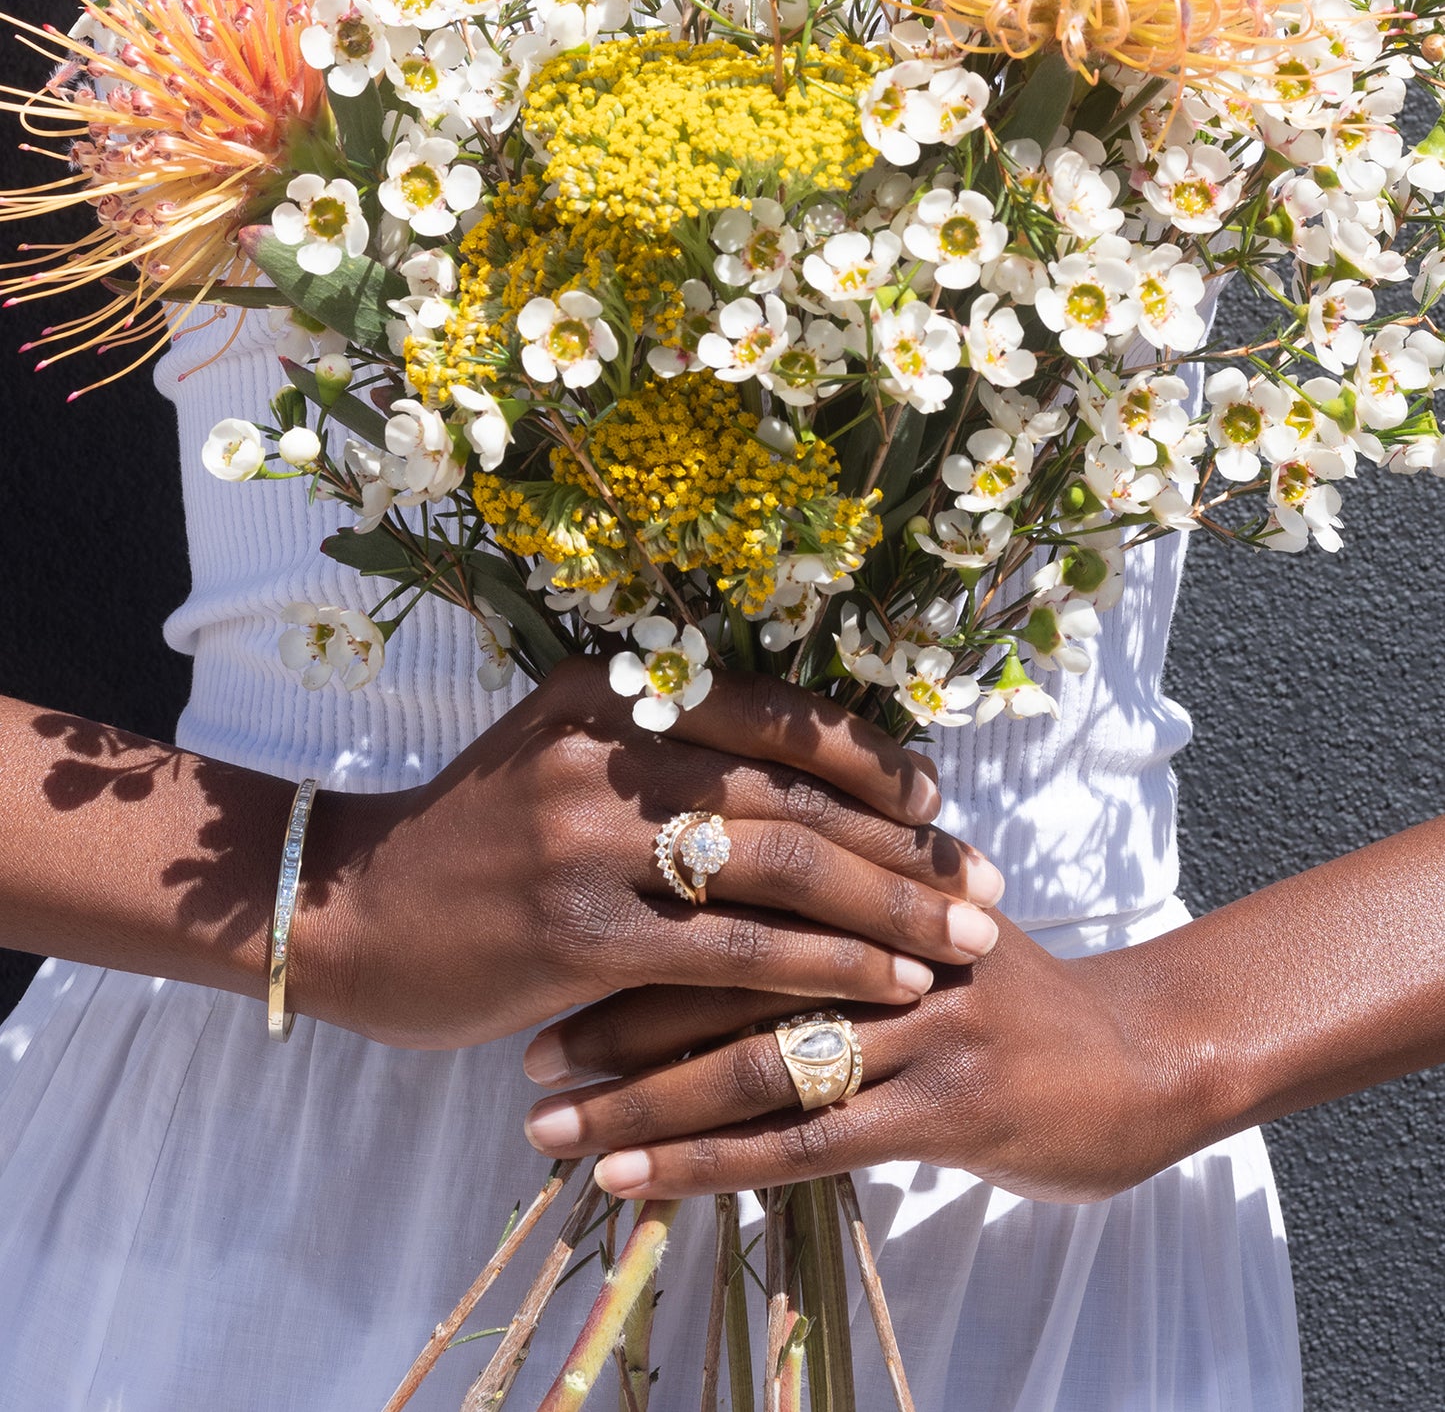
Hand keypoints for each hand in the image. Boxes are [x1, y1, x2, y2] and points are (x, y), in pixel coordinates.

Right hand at [297, 657, 1005, 1048]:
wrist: (346, 907)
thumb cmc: (473, 834)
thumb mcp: (561, 753)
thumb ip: (667, 749)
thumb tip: (804, 782)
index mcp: (610, 688)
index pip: (780, 714)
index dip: (876, 760)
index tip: (944, 802)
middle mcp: (607, 748)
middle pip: (797, 796)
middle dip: (910, 845)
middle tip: (989, 882)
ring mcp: (590, 838)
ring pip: (783, 868)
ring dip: (892, 908)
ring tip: (968, 939)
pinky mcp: (579, 933)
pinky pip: (736, 949)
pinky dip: (826, 968)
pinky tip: (889, 988)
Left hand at [519, 916, 1193, 1202]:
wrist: (1146, 1057)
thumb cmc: (1016, 992)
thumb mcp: (934, 917)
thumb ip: (842, 897)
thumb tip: (727, 880)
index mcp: (879, 879)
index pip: (735, 893)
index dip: (637, 928)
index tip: (549, 961)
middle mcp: (891, 940)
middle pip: (725, 973)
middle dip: (614, 1020)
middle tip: (525, 1054)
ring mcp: (922, 1024)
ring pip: (752, 1061)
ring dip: (639, 1101)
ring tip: (549, 1128)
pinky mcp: (946, 1109)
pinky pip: (805, 1141)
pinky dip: (709, 1162)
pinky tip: (636, 1183)